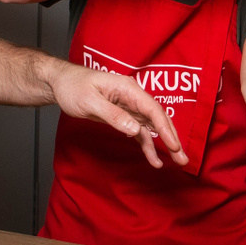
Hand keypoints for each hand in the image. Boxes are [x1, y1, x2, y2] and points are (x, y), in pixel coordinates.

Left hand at [49, 64, 187, 168]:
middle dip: (172, 138)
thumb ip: (113, 115)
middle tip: (183, 158)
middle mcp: (134, 97)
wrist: (62, 83)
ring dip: (165, 144)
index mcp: (128, 89)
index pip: (153, 110)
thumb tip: (135, 129)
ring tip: (177, 161)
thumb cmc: (74, 87)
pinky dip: (147, 145)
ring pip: (153, 127)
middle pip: (158, 118)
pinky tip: (153, 160)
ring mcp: (130, 107)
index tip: (174, 146)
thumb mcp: (90, 102)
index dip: (165, 129)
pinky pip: (140, 132)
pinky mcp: (124, 116)